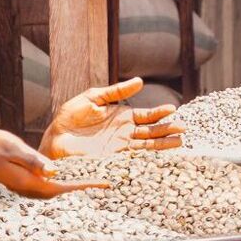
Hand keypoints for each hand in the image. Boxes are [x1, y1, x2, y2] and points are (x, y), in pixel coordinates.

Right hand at [0, 129, 107, 198]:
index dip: (85, 187)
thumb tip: (55, 171)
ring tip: (95, 180)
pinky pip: (50, 186)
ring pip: (58, 191)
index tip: (103, 185)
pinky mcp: (27, 184)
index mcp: (30, 183)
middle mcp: (31, 190)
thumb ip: (33, 160)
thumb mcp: (13, 149)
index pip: (63, 188)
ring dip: (76, 187)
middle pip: (64, 193)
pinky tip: (73, 176)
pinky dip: (64, 183)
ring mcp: (28, 189)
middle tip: (107, 183)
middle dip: (84, 189)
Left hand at [39, 77, 184, 158]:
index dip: (160, 113)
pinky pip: (133, 158)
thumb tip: (140, 82)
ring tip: (179, 142)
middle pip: (151, 131)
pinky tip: (159, 157)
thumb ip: (116, 91)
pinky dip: (146, 158)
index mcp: (123, 117)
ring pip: (147, 145)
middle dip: (167, 130)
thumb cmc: (72, 116)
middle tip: (184, 128)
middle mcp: (125, 133)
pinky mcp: (113, 159)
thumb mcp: (94, 97)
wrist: (56, 137)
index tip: (173, 110)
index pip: (147, 115)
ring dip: (163, 144)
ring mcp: (120, 147)